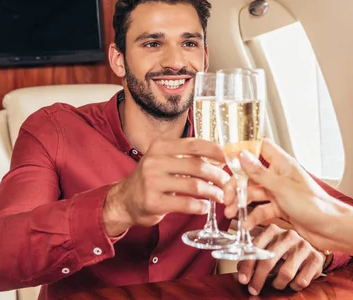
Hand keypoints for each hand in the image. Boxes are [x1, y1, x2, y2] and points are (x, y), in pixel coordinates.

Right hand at [103, 138, 228, 235]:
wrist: (124, 200)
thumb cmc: (151, 179)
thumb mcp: (164, 160)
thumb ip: (186, 157)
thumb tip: (219, 157)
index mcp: (160, 147)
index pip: (194, 144)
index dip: (214, 150)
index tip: (228, 157)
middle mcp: (155, 161)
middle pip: (197, 166)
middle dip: (217, 175)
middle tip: (227, 182)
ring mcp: (152, 182)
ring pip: (194, 185)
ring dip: (212, 192)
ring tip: (219, 196)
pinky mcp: (153, 202)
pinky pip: (185, 204)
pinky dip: (200, 206)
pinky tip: (204, 207)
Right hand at [223, 139, 344, 249]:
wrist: (330, 228)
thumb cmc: (313, 204)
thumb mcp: (281, 187)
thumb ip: (259, 172)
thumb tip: (242, 156)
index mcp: (282, 163)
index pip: (260, 146)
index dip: (243, 149)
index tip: (227, 156)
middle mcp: (279, 175)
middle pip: (250, 174)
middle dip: (236, 185)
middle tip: (227, 196)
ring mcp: (279, 192)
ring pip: (253, 193)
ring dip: (241, 202)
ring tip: (231, 212)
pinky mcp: (280, 207)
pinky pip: (261, 209)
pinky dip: (252, 216)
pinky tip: (246, 224)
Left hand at [237, 224, 324, 294]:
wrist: (313, 248)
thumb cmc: (285, 250)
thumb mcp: (269, 248)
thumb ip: (256, 256)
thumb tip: (241, 270)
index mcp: (273, 230)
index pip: (256, 248)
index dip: (247, 265)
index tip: (243, 279)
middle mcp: (289, 235)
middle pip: (269, 261)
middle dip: (258, 279)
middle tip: (253, 289)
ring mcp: (303, 246)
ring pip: (286, 273)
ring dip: (278, 284)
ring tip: (277, 284)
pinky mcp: (316, 258)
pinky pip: (301, 280)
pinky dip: (294, 286)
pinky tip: (292, 282)